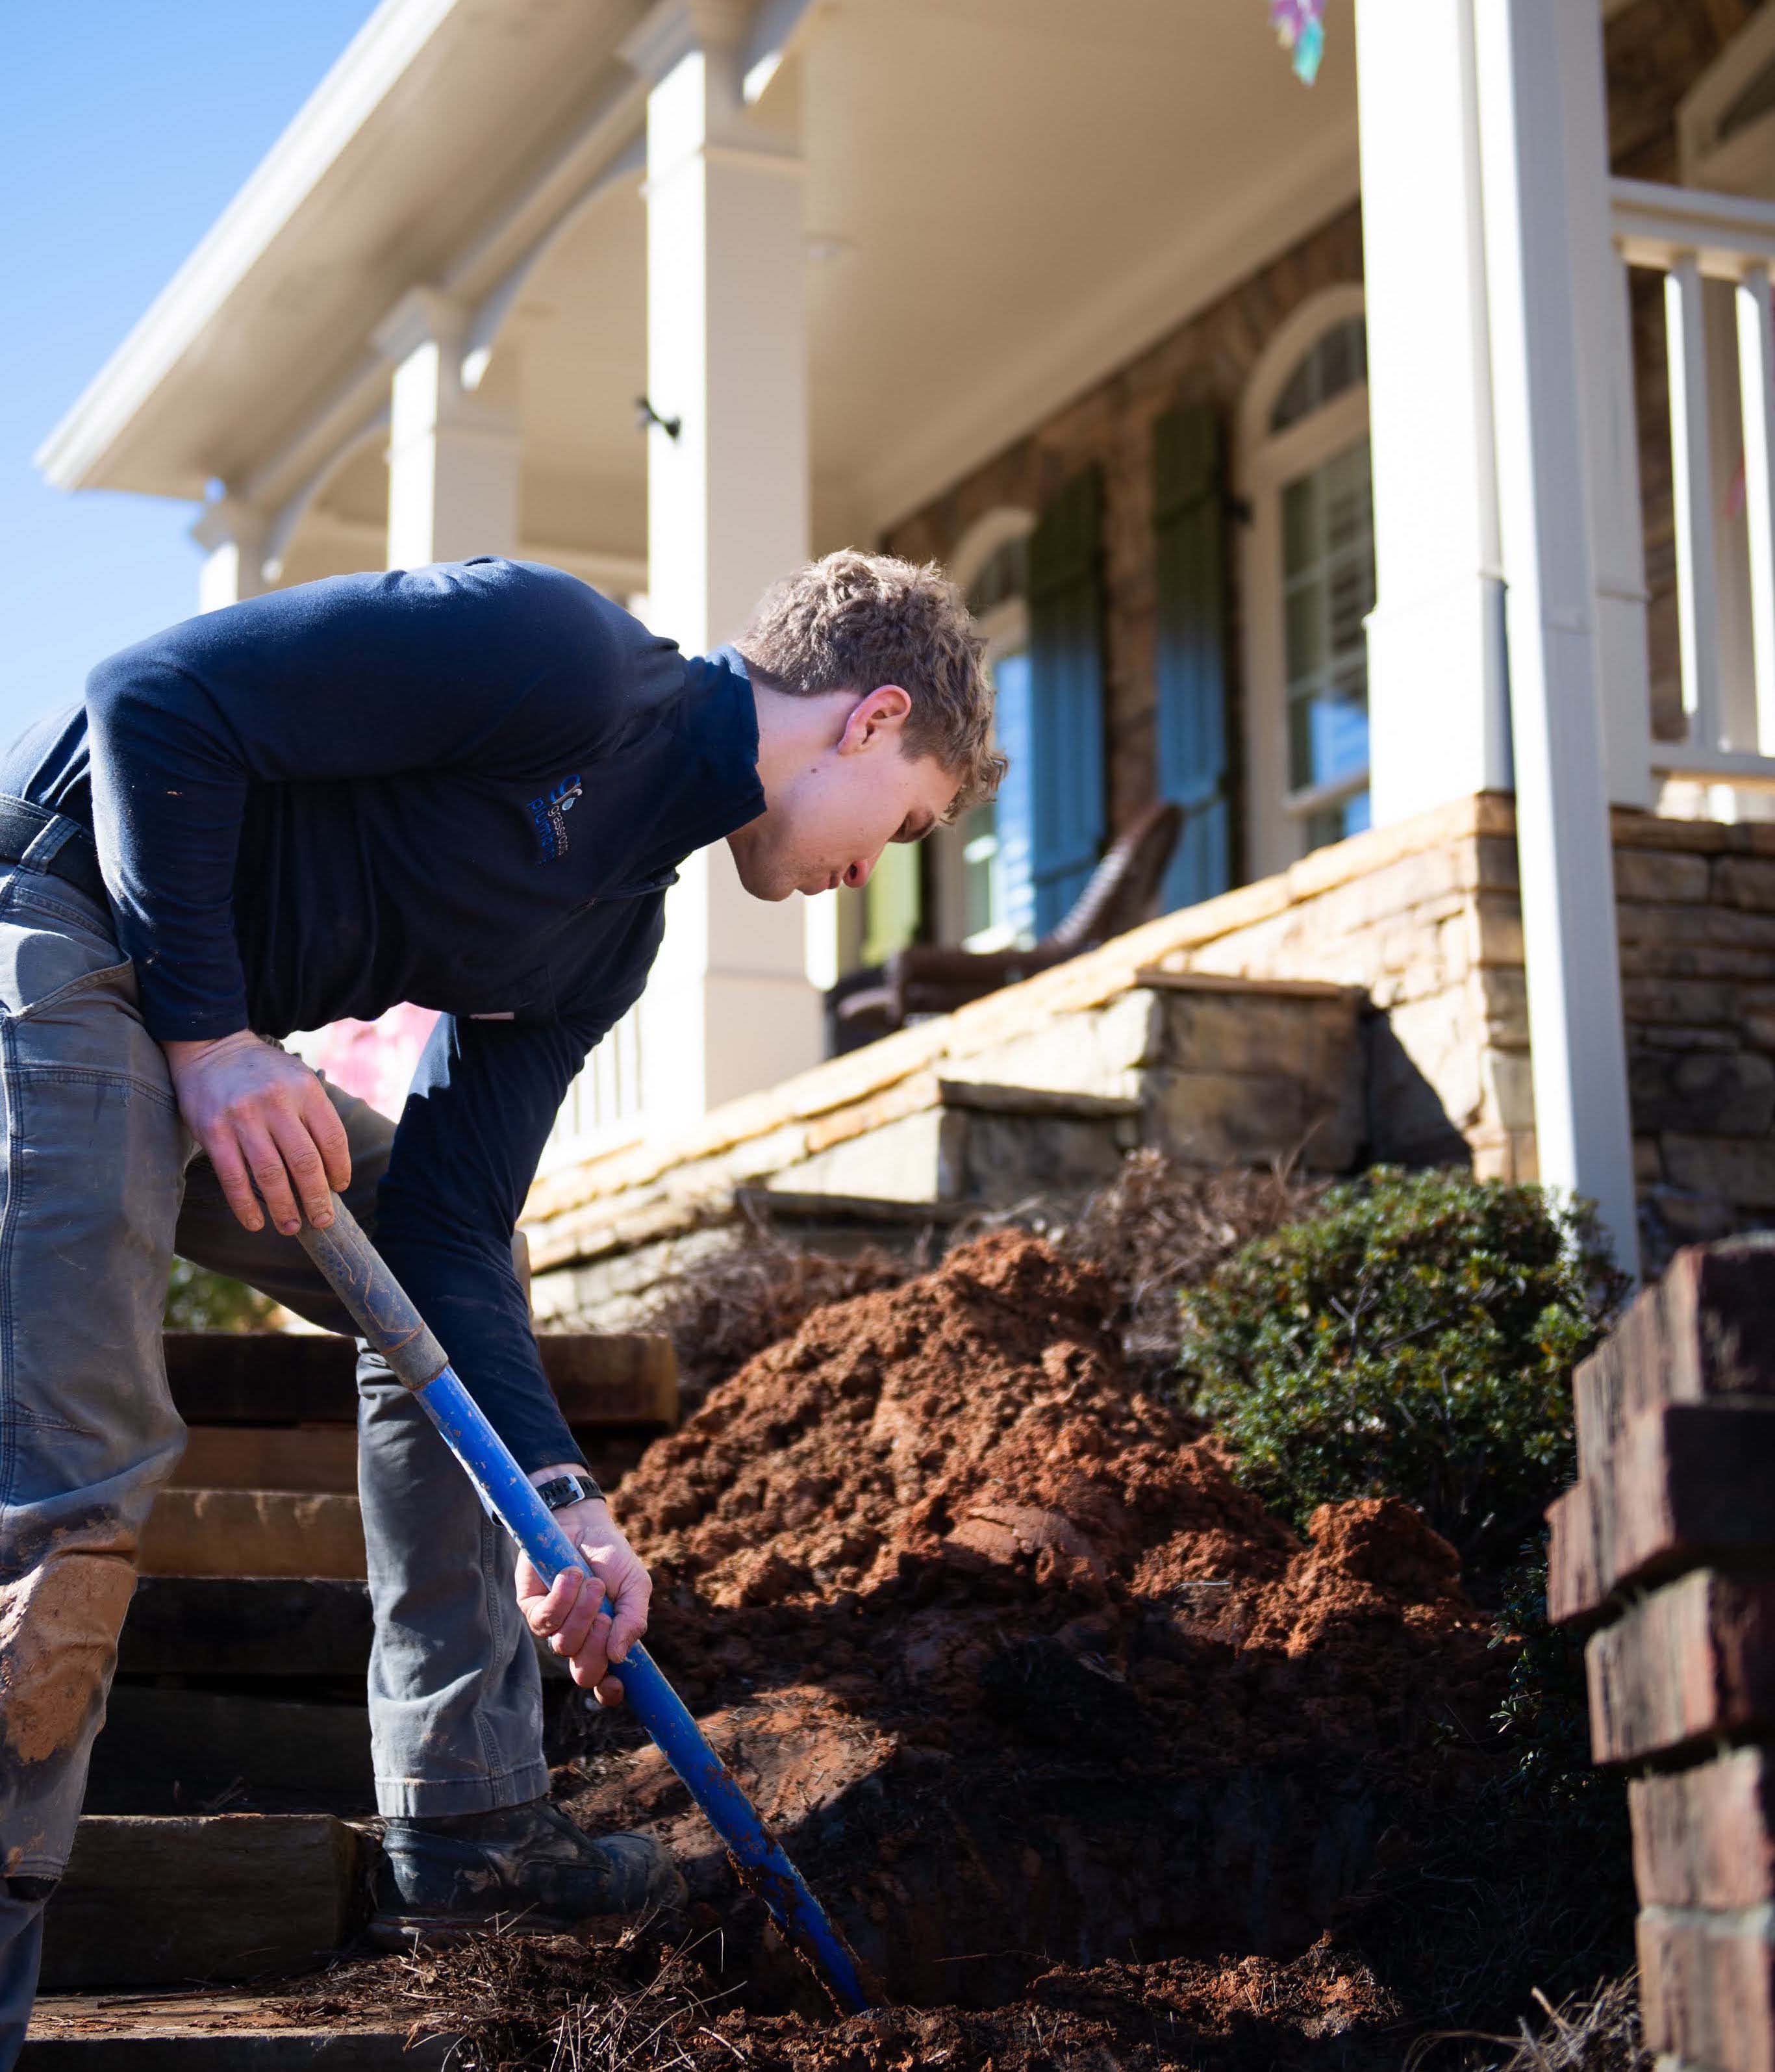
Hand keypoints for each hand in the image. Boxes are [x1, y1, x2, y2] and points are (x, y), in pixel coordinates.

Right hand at [162, 1030, 350, 1236]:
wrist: (211, 1047)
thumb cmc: (262, 1072)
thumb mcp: (298, 1079)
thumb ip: (315, 1115)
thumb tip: (331, 1171)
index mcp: (305, 1089)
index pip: (332, 1139)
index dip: (339, 1170)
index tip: (339, 1188)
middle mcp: (276, 1102)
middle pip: (305, 1162)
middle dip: (317, 1198)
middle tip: (323, 1221)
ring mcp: (243, 1118)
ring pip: (270, 1175)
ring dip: (284, 1208)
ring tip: (292, 1228)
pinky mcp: (213, 1132)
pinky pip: (234, 1178)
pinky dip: (246, 1205)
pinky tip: (255, 1222)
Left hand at [516, 1488, 651, 1704]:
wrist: (584, 1524)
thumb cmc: (611, 1558)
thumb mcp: (635, 1585)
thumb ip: (633, 1620)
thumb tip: (620, 1657)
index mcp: (605, 1641)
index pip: (605, 1683)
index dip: (610, 1692)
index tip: (617, 1684)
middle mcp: (578, 1640)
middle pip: (584, 1673)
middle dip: (597, 1647)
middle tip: (605, 1615)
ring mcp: (554, 1627)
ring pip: (565, 1644)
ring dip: (583, 1612)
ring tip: (591, 1583)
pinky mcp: (531, 1608)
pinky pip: (544, 1619)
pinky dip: (563, 1596)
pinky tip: (570, 1574)